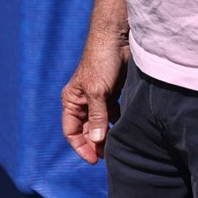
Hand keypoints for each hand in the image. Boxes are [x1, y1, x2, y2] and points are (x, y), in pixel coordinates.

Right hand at [59, 39, 127, 163]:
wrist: (118, 38)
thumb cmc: (101, 61)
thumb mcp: (98, 92)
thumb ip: (97, 117)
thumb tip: (96, 142)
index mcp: (71, 100)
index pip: (71, 132)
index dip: (80, 147)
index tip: (94, 160)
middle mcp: (82, 101)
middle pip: (86, 130)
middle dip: (95, 144)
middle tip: (109, 156)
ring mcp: (98, 98)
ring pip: (100, 124)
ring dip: (107, 135)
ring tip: (118, 147)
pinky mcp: (112, 93)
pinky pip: (113, 115)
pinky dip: (117, 124)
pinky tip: (125, 131)